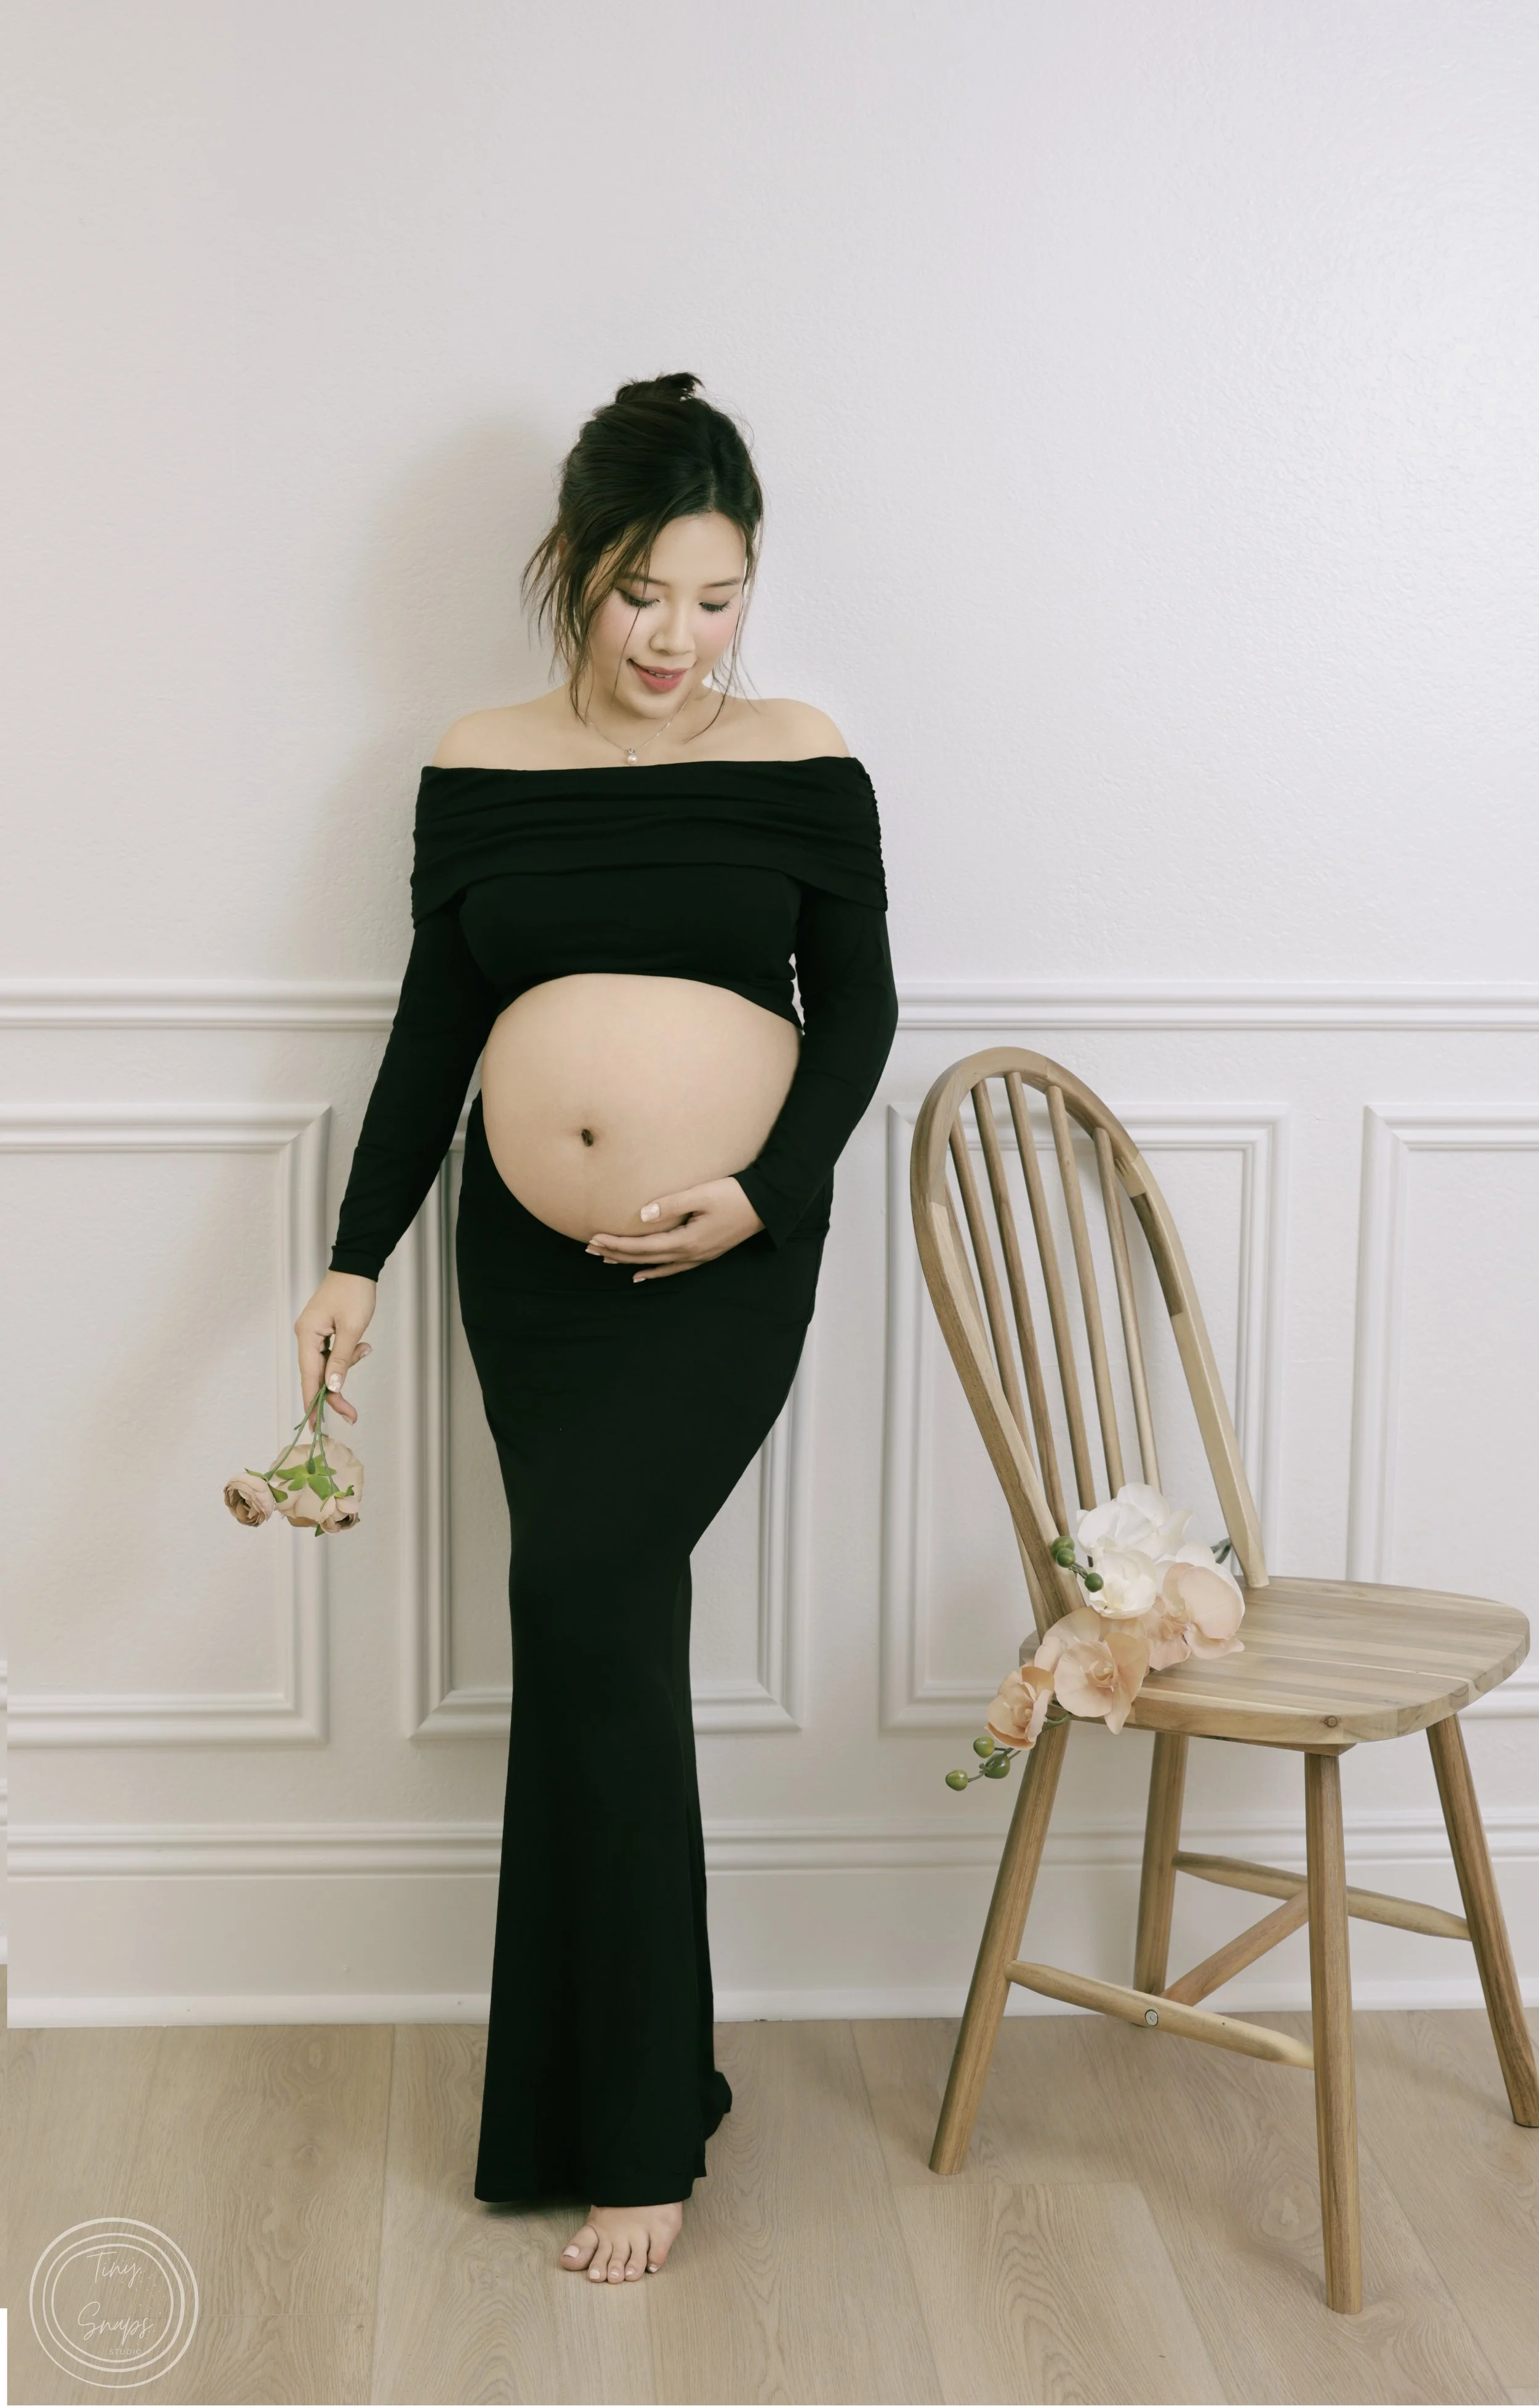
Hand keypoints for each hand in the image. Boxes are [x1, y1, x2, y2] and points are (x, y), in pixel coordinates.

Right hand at [294, 1271, 376, 1426]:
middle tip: (351, 1413)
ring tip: (364, 1347)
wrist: (357, 1267)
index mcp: (307, 1335)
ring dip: (345, 1366)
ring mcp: (312, 1333)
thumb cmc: (354, 1293)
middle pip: (316, 1375)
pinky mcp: (321, 1330)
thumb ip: (341, 1361)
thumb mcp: (352, 1329)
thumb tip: (333, 1388)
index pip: (309, 1378)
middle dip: (334, 1393)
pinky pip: (331, 1353)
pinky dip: (346, 1355)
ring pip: (326, 1365)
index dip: (314, 1404)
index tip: (318, 1427)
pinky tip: (361, 1345)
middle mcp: (305, 1336)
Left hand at [585, 1177, 764, 1281]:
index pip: (642, 1246)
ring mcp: (699, 1257)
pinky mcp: (706, 1253)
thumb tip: (642, 1214)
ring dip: (631, 1263)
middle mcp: (691, 1254)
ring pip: (657, 1265)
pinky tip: (643, 1274)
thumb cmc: (734, 1195)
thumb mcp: (701, 1195)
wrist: (767, 1205)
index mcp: (687, 1241)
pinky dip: (655, 1272)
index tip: (594, 1239)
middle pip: (645, 1258)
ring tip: (607, 1261)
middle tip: (590, 1250)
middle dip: (616, 1254)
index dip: (616, 1244)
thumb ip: (671, 1204)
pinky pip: (673, 1268)